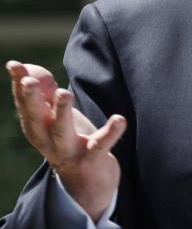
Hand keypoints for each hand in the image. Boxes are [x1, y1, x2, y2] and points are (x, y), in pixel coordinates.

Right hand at [6, 60, 125, 221]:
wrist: (86, 184)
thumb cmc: (70, 142)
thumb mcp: (55, 118)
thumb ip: (45, 94)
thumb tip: (28, 69)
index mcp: (38, 128)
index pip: (25, 105)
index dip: (19, 85)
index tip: (14, 65)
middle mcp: (49, 141)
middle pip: (36, 119)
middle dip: (32, 99)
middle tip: (30, 81)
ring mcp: (70, 151)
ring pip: (63, 132)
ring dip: (62, 112)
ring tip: (64, 92)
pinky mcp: (92, 159)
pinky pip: (100, 146)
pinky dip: (110, 133)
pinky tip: (119, 119)